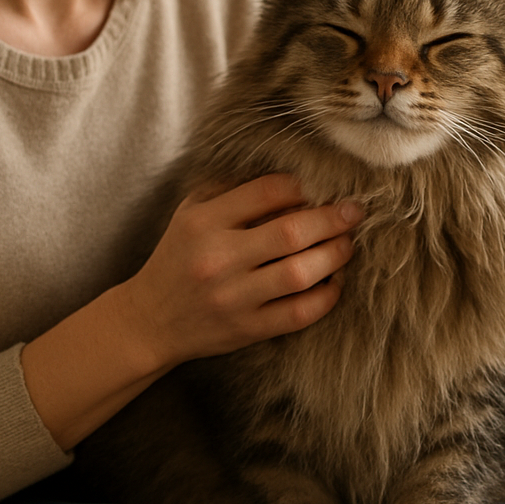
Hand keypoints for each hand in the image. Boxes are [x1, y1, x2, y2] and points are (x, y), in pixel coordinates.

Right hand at [121, 174, 360, 366]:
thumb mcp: (191, 213)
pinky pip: (298, 313)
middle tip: (355, 211)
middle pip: (290, 232)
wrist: (149, 320)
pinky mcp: (246, 330)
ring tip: (348, 243)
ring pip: (300, 273)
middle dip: (332, 218)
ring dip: (334, 255)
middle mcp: (218, 259)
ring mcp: (233, 298)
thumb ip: (232, 190)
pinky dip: (326, 297)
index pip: (266, 192)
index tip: (323, 186)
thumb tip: (291, 173)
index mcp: (203, 222)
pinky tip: (335, 282)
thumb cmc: (178, 257)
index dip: (303, 186)